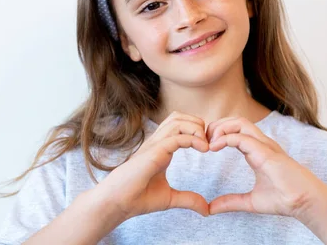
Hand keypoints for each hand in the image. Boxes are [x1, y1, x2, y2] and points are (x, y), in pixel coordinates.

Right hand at [92, 111, 209, 219]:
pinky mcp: (153, 152)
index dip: (197, 130)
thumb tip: (206, 210)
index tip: (210, 146)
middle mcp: (157, 142)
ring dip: (196, 128)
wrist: (116, 204)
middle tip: (209, 143)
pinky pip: (176, 137)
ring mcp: (154, 145)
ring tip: (206, 145)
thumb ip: (189, 199)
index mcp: (160, 148)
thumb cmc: (137, 198)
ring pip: (177, 121)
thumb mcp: (170, 198)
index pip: (180, 125)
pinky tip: (203, 149)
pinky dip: (192, 139)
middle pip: (179, 116)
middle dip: (198, 124)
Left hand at [205, 116, 326, 222]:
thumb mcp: (250, 201)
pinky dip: (226, 138)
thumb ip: (230, 202)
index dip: (218, 133)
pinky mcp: (266, 152)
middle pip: (236, 120)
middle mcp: (261, 144)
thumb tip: (211, 208)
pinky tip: (214, 147)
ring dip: (221, 128)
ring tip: (208, 142)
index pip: (235, 130)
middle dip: (217, 126)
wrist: (305, 203)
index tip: (205, 146)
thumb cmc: (284, 199)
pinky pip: (243, 137)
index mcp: (257, 150)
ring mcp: (265, 145)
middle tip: (203, 140)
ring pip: (240, 122)